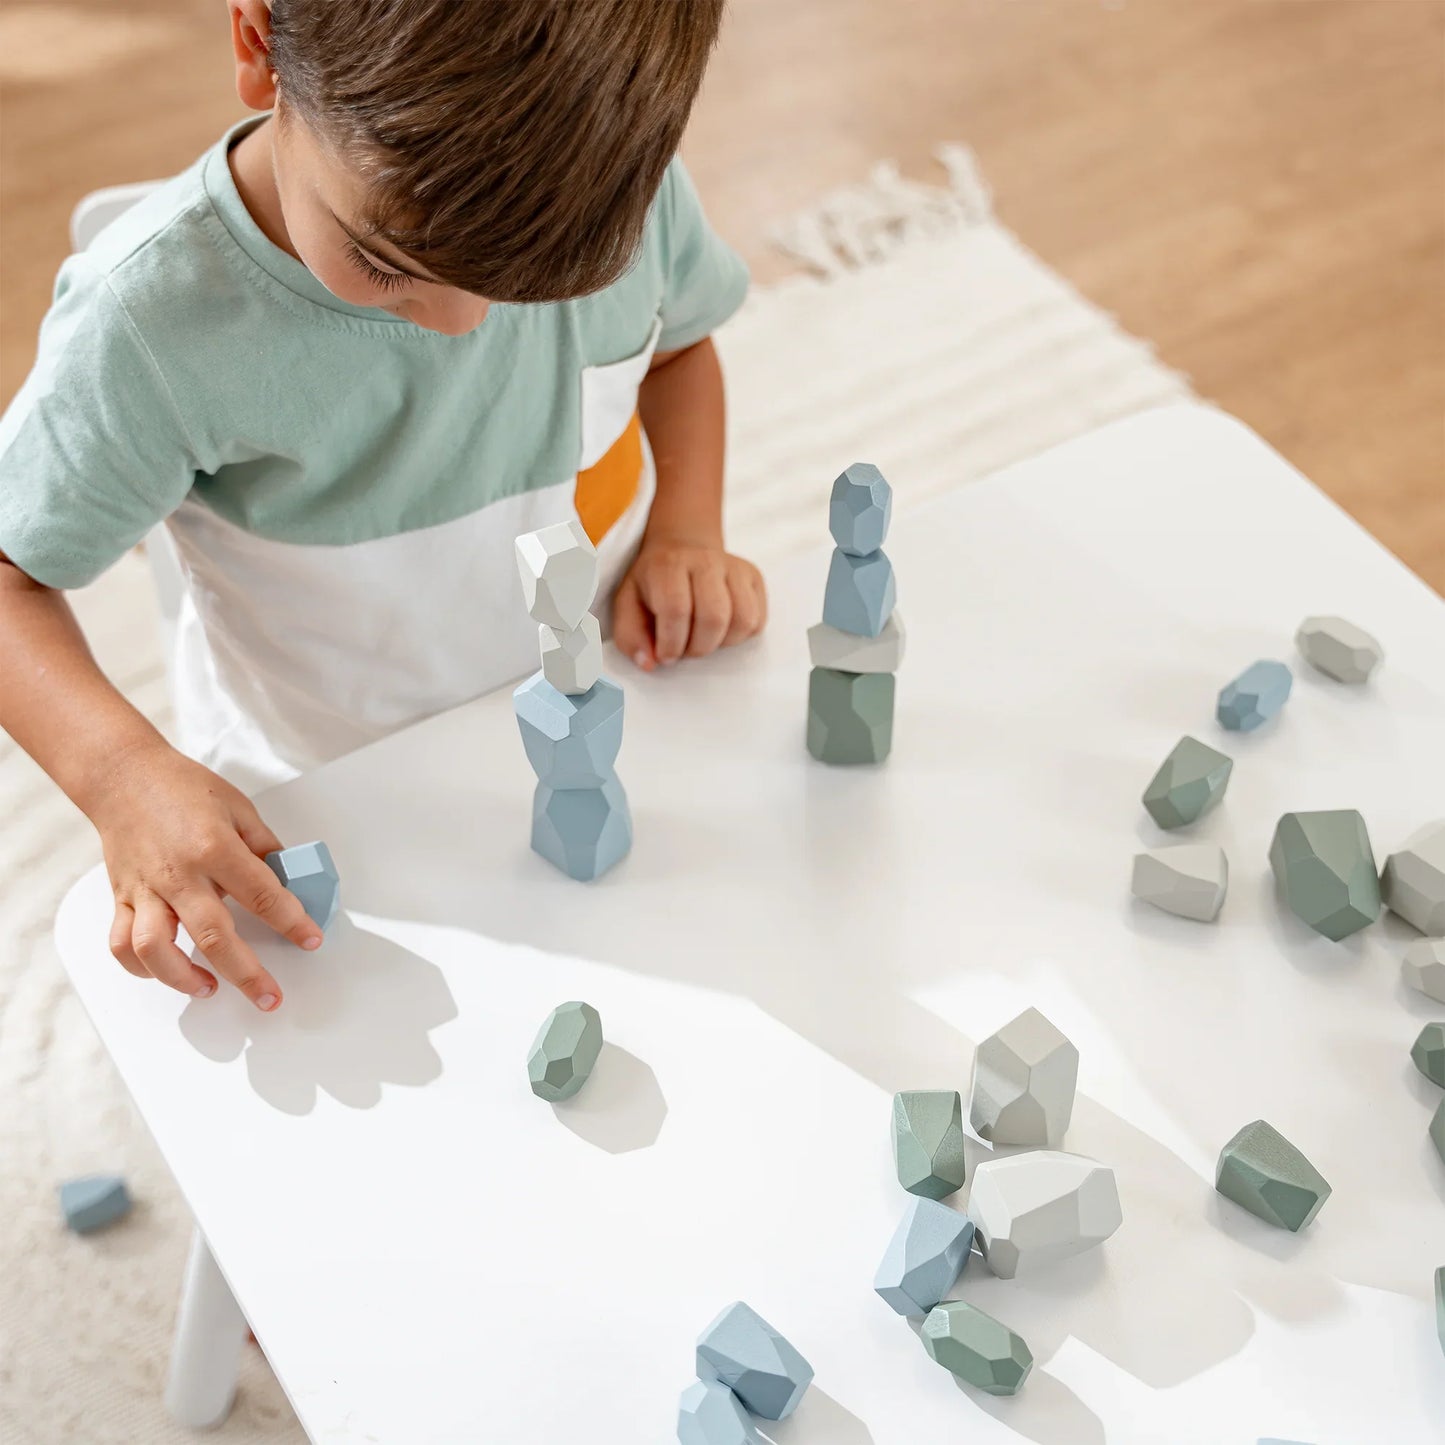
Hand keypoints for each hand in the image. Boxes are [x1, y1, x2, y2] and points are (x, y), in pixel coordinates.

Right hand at [89, 740, 321, 1009]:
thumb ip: (264, 848)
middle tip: (270, 996)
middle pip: (213, 935)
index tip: (310, 939)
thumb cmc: (183, 788)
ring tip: (210, 988)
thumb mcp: (239, 808)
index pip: (263, 894)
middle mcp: (179, 874)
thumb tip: (291, 881)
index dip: (292, 921)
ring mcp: (146, 889)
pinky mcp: (121, 897)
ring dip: (183, 978)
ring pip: (156, 948)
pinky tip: (168, 973)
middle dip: (247, 973)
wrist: (123, 776)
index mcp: (214, 848)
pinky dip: (141, 968)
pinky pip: (122, 944)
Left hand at [612, 537, 766, 670]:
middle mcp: (706, 560)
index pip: (677, 609)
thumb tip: (649, 663)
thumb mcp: (628, 604)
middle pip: (714, 617)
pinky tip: (720, 630)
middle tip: (685, 649)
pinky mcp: (754, 577)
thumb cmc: (654, 582)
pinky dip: (740, 636)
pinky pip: (758, 619)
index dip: (672, 643)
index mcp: (668, 564)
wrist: (683, 547)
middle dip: (698, 648)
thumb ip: (630, 636)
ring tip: (703, 639)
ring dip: (722, 643)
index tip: (665, 655)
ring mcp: (735, 567)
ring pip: (743, 620)